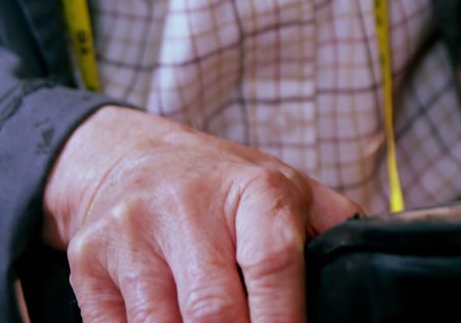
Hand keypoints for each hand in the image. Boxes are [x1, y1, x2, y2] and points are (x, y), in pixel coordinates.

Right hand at [42, 105, 362, 321]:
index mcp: (255, 189)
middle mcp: (189, 206)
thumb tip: (371, 274)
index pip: (273, 263)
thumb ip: (332, 229)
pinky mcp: (89, 259)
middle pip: (214, 310)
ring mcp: (132, 232)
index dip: (283, 321)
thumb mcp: (285, 186)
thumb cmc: (221, 184)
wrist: (126, 154)